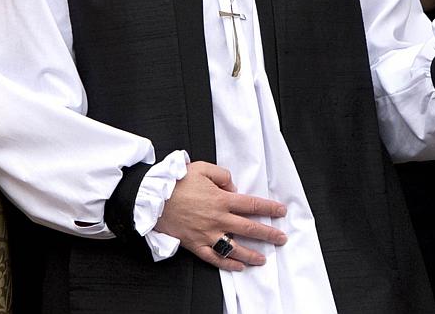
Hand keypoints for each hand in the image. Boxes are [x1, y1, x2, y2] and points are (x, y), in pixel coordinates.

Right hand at [152, 161, 287, 270]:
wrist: (153, 198)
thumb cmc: (176, 182)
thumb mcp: (202, 168)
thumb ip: (223, 175)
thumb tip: (233, 187)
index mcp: (221, 199)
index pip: (252, 205)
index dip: (269, 208)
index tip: (281, 211)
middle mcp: (218, 218)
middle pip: (249, 228)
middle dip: (269, 234)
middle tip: (281, 238)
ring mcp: (207, 234)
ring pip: (235, 247)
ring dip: (252, 254)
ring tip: (263, 259)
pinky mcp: (195, 244)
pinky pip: (215, 257)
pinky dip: (227, 264)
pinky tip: (238, 267)